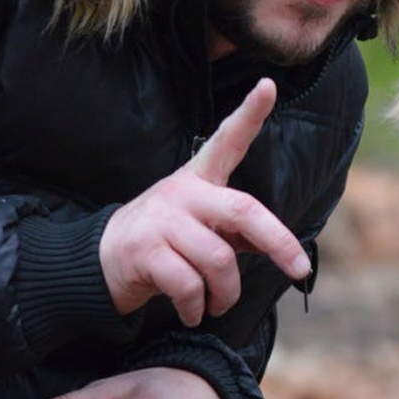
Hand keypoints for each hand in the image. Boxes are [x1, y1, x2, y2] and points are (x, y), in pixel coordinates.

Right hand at [100, 78, 310, 325]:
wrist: (99, 262)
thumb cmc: (165, 242)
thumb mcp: (202, 227)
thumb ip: (237, 230)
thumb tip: (281, 249)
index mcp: (199, 179)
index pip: (227, 140)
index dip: (249, 114)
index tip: (268, 86)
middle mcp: (182, 192)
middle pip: (243, 211)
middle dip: (279, 243)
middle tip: (299, 270)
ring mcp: (162, 220)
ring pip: (219, 260)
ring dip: (226, 293)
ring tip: (218, 304)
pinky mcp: (144, 251)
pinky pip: (189, 286)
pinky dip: (197, 307)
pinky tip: (193, 312)